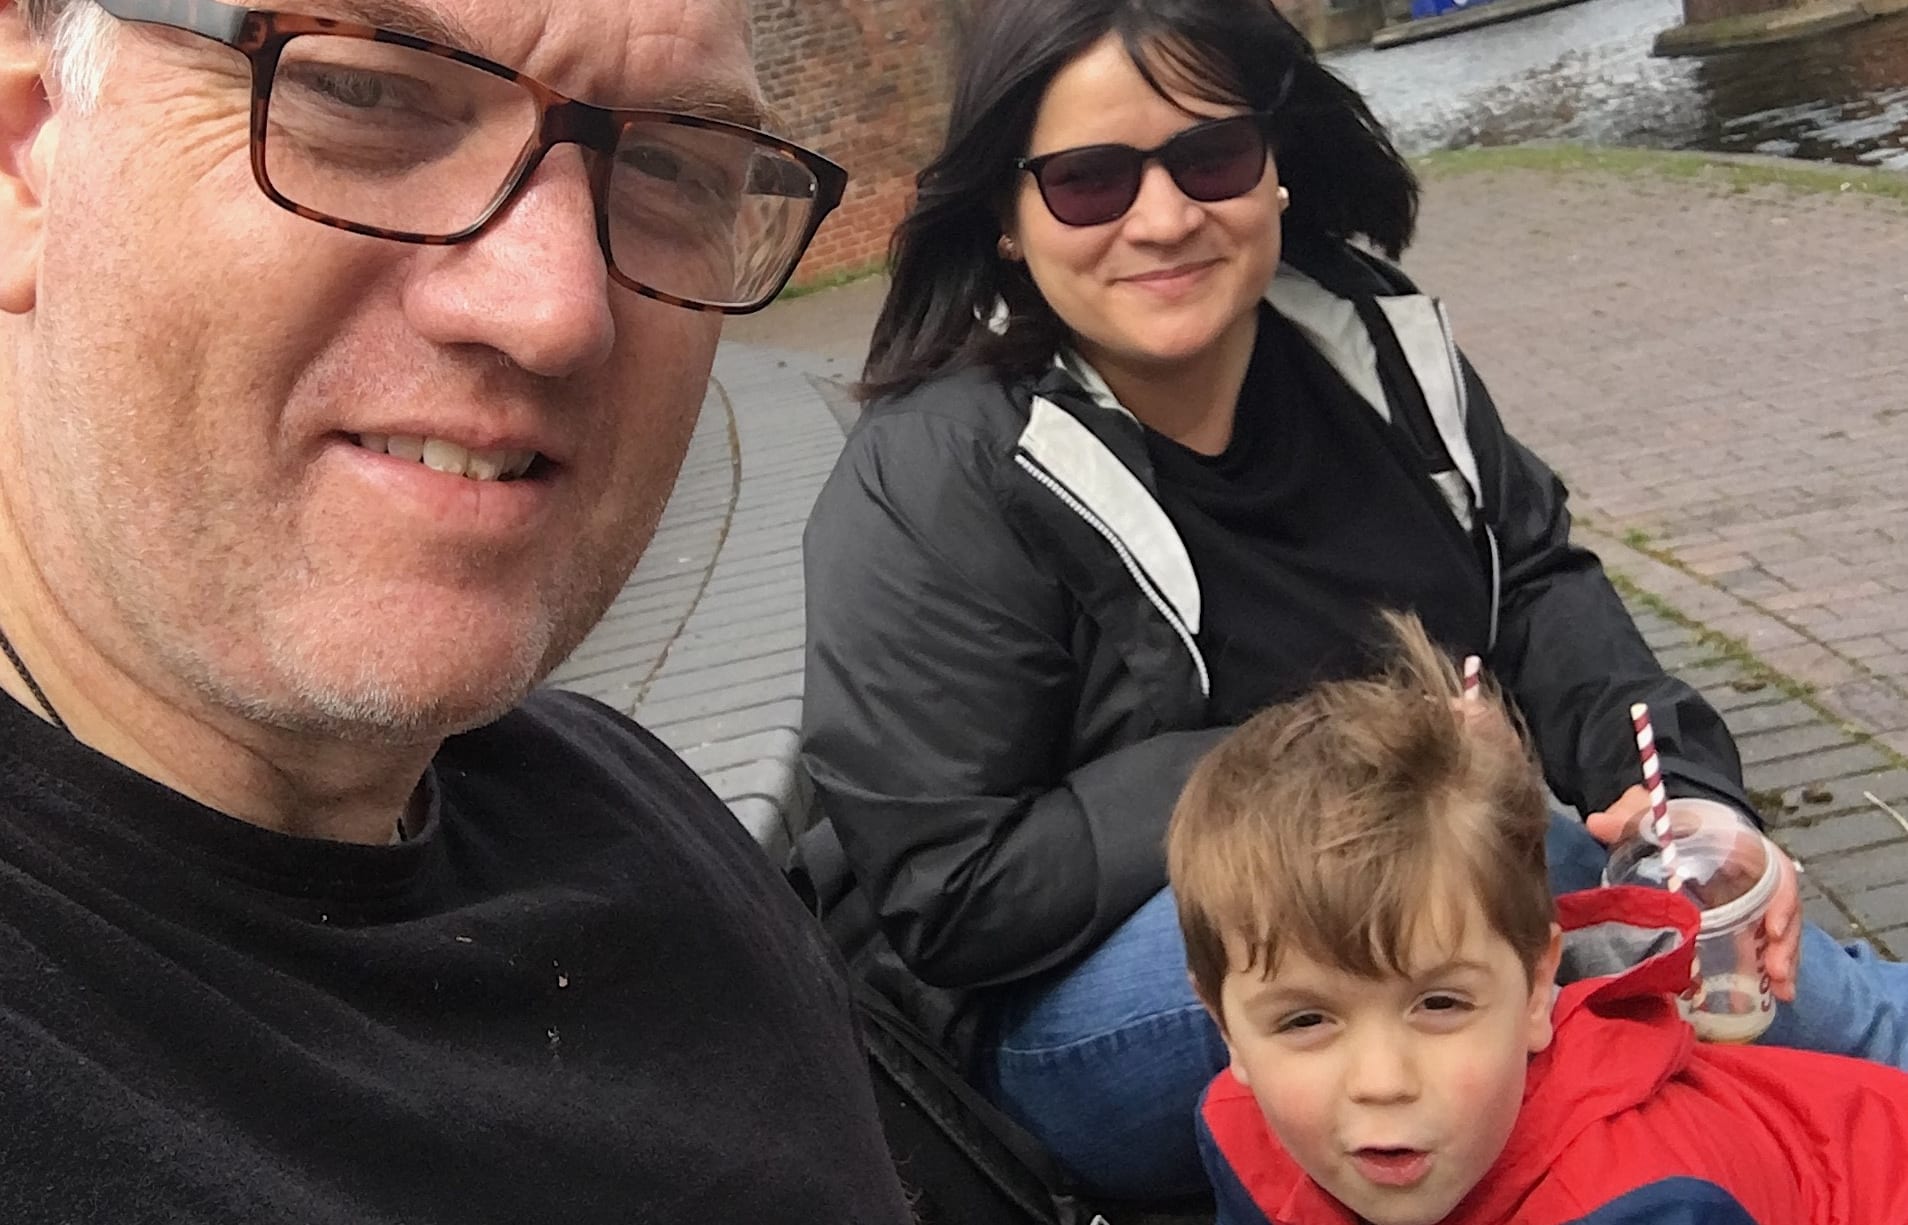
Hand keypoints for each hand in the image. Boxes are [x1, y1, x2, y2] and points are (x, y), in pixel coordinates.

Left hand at [1584, 786, 1799, 1002]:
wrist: (1676, 823)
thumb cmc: (1669, 821)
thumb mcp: (1649, 816)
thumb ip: (1627, 819)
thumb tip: (1596, 822)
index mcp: (1743, 847)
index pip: (1776, 872)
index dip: (1780, 900)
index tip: (1772, 929)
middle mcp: (1756, 876)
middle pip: (1783, 909)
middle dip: (1785, 943)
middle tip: (1776, 973)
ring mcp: (1752, 900)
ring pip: (1779, 931)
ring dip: (1783, 962)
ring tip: (1782, 992)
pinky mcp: (1743, 920)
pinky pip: (1763, 944)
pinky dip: (1767, 969)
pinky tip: (1771, 995)